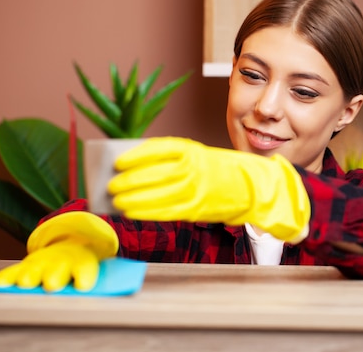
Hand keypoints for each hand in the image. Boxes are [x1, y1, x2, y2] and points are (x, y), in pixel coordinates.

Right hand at [0, 212, 118, 291]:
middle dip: (54, 276)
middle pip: (57, 269)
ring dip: (30, 276)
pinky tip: (1, 283)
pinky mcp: (26, 265)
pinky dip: (7, 277)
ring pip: (34, 269)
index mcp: (83, 263)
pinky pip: (14, 271)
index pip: (85, 268)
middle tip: (51, 284)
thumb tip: (99, 291)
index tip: (82, 285)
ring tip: (26, 283)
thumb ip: (92, 280)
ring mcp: (43, 262)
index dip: (84, 276)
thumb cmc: (82, 267)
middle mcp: (61, 262)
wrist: (72, 247)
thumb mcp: (93, 271)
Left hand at [108, 137, 309, 242]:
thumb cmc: (215, 169)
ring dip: (135, 200)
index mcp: (193, 150)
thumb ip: (168, 161)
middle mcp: (195, 169)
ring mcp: (197, 190)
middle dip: (130, 181)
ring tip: (118, 201)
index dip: (136, 156)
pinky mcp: (198, 208)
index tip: (118, 162)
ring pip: (159, 195)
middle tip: (112, 185)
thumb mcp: (195, 155)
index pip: (159, 150)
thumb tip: (131, 171)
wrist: (250, 186)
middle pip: (156, 174)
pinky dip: (147, 212)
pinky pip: (167, 211)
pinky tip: (132, 212)